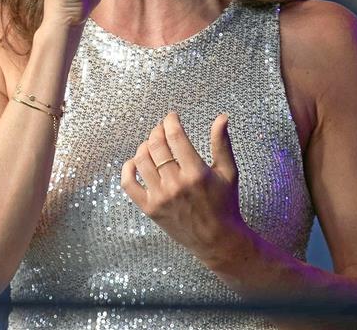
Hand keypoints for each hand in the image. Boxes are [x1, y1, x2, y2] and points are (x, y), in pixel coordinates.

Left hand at [120, 112, 251, 266]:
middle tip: (162, 128)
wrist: (216, 239)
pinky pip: (128, 184)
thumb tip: (221, 117)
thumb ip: (221, 143)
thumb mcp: (228, 172)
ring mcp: (160, 197)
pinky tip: (135, 161)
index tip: (172, 116)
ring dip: (145, 146)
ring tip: (152, 143)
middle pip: (156, 146)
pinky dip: (127, 168)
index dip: (170, 121)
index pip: (175, 137)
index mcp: (196, 173)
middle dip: (157, 130)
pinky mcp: (149, 209)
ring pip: (141, 160)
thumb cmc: (225, 204)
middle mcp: (176, 184)